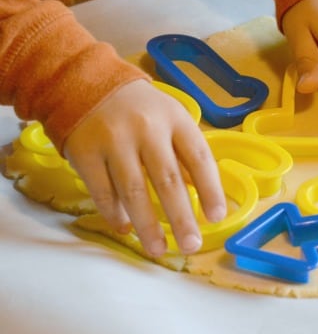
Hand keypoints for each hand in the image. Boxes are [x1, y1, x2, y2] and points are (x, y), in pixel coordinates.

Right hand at [63, 80, 226, 256]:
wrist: (86, 84)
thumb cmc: (141, 110)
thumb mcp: (170, 118)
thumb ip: (186, 152)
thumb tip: (206, 197)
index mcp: (175, 119)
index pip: (199, 157)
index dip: (210, 189)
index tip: (217, 217)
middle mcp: (146, 129)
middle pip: (167, 179)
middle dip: (181, 217)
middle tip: (191, 245)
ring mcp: (114, 140)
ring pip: (133, 190)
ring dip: (148, 225)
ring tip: (159, 250)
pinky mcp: (85, 152)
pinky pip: (102, 191)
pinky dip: (114, 214)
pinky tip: (125, 229)